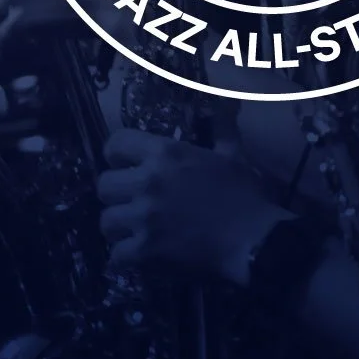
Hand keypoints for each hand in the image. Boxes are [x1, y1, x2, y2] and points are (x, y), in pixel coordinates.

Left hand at [97, 128, 293, 283]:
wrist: (254, 240)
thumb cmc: (245, 195)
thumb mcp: (233, 154)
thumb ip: (222, 127)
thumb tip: (228, 99)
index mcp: (165, 153)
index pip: (116, 143)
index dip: (115, 155)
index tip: (123, 165)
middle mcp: (148, 181)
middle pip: (104, 185)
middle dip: (115, 195)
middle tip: (131, 203)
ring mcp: (144, 217)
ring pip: (106, 221)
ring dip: (118, 228)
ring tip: (132, 233)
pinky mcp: (146, 251)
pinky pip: (115, 256)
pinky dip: (125, 259)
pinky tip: (138, 258)